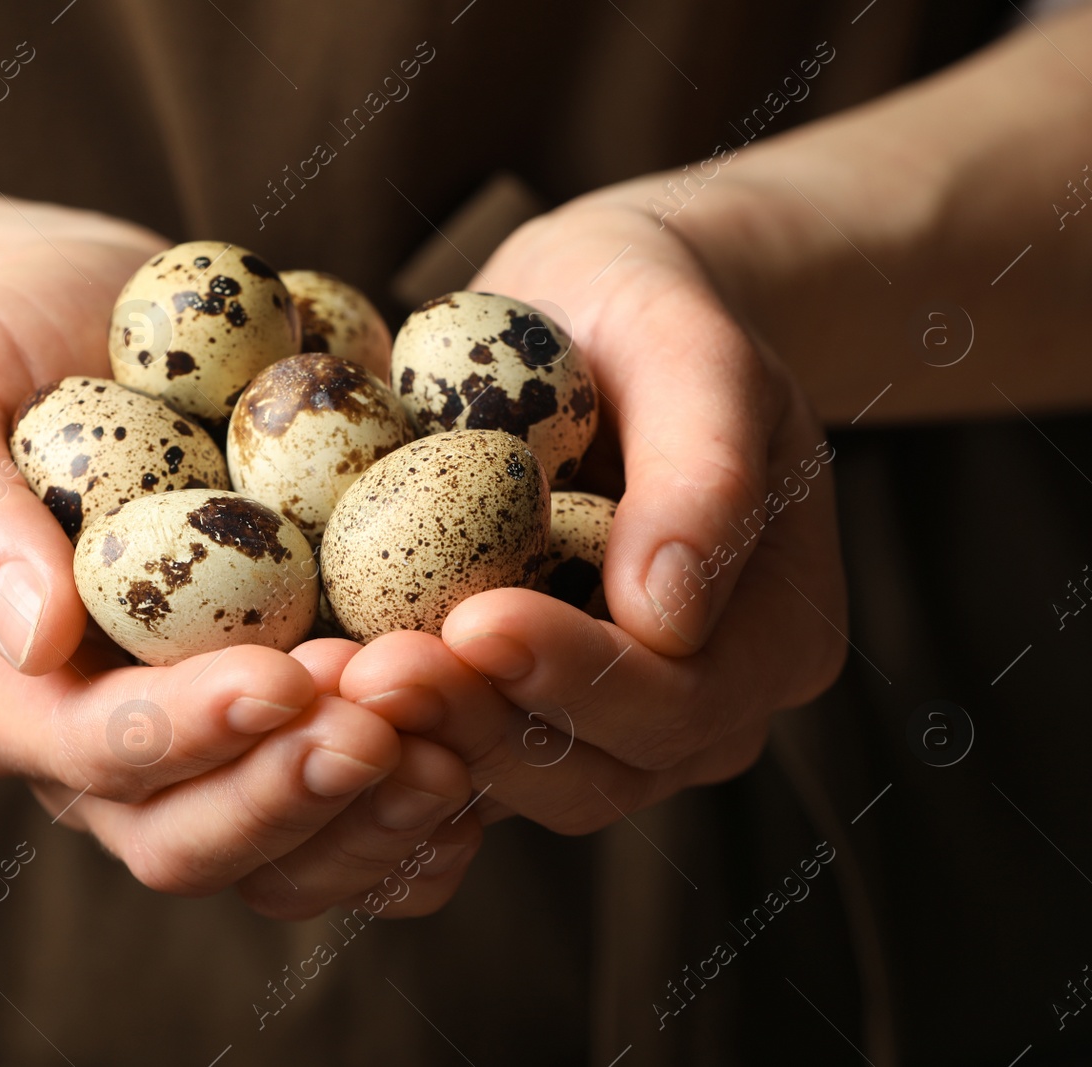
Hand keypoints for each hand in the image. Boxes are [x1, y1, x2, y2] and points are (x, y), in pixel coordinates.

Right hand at [0, 217, 472, 913]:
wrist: (88, 335)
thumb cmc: (1, 351)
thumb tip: (34, 632)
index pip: (93, 751)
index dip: (191, 732)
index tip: (288, 677)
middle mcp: (90, 755)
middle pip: (186, 842)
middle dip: (293, 796)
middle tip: (391, 725)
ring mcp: (191, 753)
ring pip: (277, 857)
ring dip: (371, 819)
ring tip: (459, 742)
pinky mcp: (272, 733)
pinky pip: (343, 822)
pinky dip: (412, 815)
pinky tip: (483, 754)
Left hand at [341, 188, 848, 833]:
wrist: (592, 316)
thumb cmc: (652, 313)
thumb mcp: (694, 351)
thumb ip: (705, 472)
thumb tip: (666, 613)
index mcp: (775, 639)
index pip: (683, 700)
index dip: (580, 678)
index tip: (477, 620)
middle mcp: (697, 708)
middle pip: (595, 772)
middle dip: (481, 727)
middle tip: (375, 672)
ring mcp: (601, 721)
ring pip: (516, 778)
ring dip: (420, 738)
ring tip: (331, 678)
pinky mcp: (513, 704)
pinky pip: (455, 747)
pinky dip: (391, 726)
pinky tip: (316, 681)